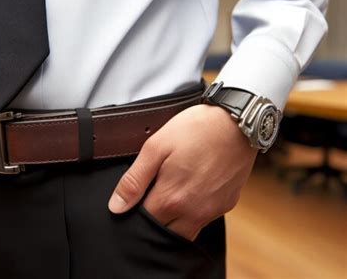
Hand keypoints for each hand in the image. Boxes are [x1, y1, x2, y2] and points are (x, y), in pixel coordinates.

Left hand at [108, 104, 257, 240]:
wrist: (237, 122)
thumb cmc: (196, 130)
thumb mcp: (156, 147)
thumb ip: (134, 180)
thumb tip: (116, 207)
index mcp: (172, 199)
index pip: (143, 222)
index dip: (134, 212)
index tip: (136, 197)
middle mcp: (194, 212)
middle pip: (164, 232)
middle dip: (153, 219)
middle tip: (152, 194)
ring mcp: (212, 211)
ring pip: (185, 231)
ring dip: (173, 220)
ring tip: (171, 192)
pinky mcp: (227, 204)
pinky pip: (203, 220)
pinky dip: (192, 213)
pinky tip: (190, 191)